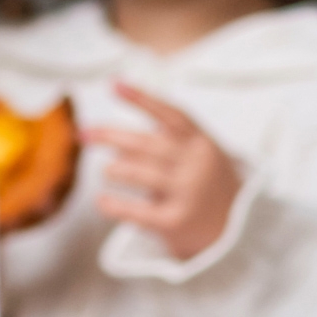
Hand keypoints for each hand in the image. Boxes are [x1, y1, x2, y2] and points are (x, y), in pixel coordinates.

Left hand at [83, 83, 240, 259]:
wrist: (232, 230)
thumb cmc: (204, 188)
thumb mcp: (196, 158)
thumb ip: (164, 146)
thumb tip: (115, 144)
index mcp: (201, 143)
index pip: (170, 114)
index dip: (142, 99)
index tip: (114, 85)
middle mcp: (196, 164)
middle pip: (148, 143)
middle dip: (111, 136)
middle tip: (84, 134)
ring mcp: (187, 193)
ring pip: (141, 173)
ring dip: (117, 169)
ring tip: (106, 171)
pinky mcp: (175, 221)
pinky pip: (136, 211)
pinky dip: (114, 205)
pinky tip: (101, 201)